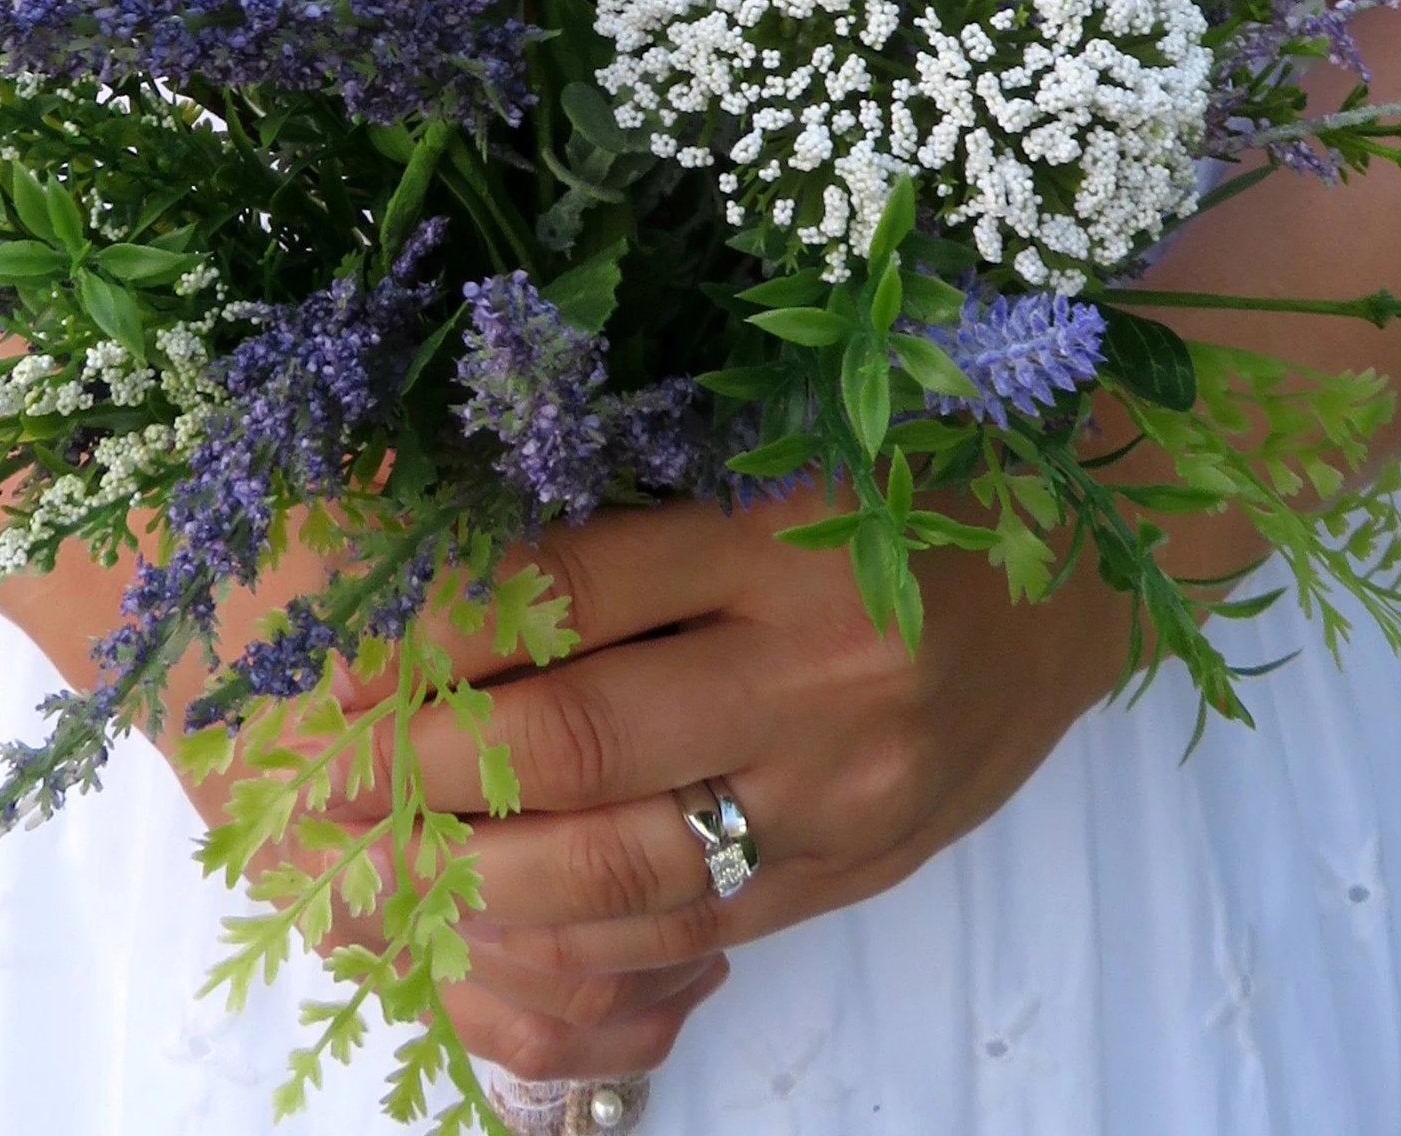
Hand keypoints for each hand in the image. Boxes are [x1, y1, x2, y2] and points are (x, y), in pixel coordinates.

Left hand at [378, 483, 1137, 1082]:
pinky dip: (583, 940)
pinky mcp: (857, 869)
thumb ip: (643, 520)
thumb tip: (456, 579)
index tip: (343, 662)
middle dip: (426, 775)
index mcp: (775, 530)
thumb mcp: (778, 459)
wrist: (1084, 576)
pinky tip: (497, 931)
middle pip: (579, 739)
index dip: (438, 633)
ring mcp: (838, 787)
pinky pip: (696, 924)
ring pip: (627, 866)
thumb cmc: (911, 486)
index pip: (568, 587)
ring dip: (478, 883)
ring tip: (376, 880)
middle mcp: (807, 664)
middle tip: (316, 793)